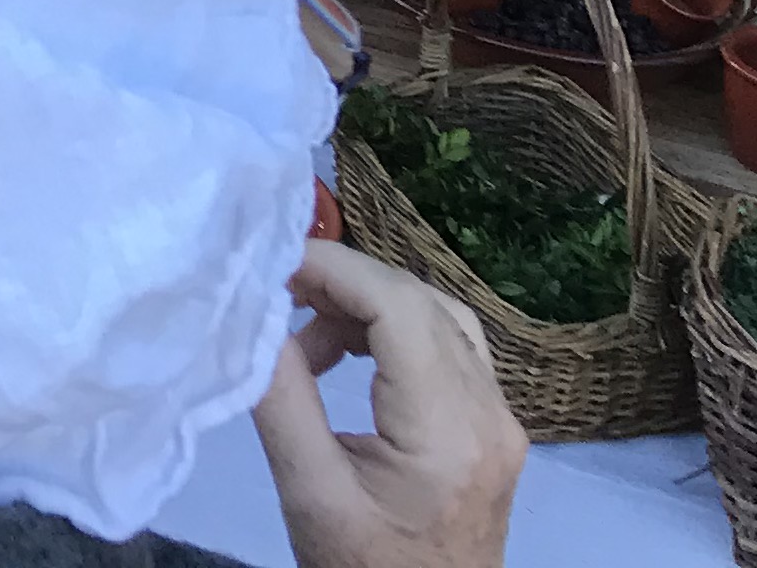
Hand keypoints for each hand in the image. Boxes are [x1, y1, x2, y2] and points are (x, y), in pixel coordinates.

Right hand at [251, 241, 524, 567]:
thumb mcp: (309, 492)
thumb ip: (282, 395)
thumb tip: (254, 310)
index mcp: (450, 432)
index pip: (399, 308)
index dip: (334, 267)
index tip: (270, 264)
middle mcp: (492, 415)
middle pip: (422, 302)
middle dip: (345, 280)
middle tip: (276, 292)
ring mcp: (502, 420)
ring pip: (440, 316)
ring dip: (369, 304)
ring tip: (305, 330)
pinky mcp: (495, 428)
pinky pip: (451, 347)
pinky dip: (395, 331)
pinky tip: (347, 355)